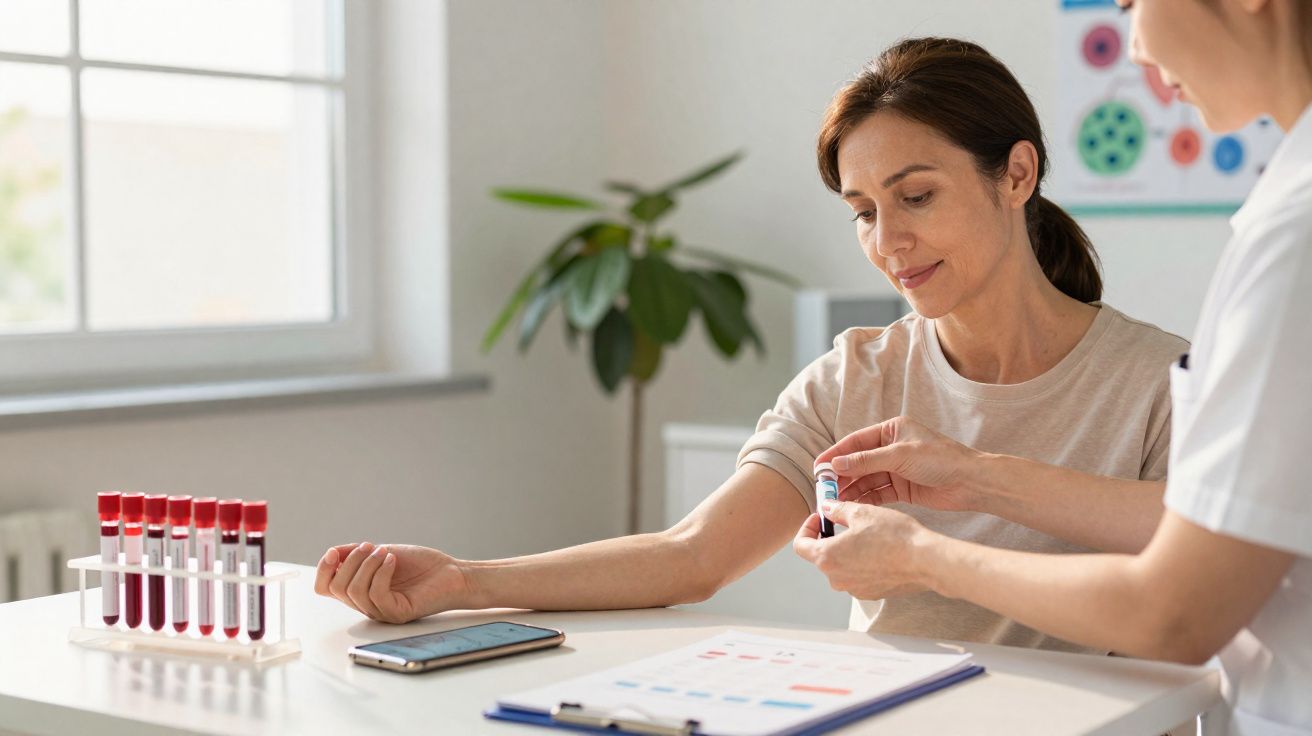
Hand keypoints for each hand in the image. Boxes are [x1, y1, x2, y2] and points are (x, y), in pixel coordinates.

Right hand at [314, 542, 475, 623]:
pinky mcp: (396, 613)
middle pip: (336, 588)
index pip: (325, 588)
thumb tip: (332, 553)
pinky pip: (376, 594)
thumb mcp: (382, 553)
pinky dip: (381, 572)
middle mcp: (366, 603)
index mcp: (360, 589)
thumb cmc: (421, 565)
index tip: (335, 552)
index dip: (323, 570)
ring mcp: (381, 611)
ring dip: (367, 564)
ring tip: (386, 552)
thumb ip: (356, 554)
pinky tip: (393, 560)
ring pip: (355, 590)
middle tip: (370, 546)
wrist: (452, 573)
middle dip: (350, 561)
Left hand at [792, 501, 934, 599]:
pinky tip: (879, 550)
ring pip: (841, 567)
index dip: (807, 528)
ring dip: (846, 551)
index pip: (800, 546)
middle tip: (844, 522)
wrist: (925, 560)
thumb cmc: (894, 536)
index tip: (820, 518)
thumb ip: (838, 510)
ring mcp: (854, 589)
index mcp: (827, 557)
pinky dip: (861, 563)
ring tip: (865, 535)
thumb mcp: (862, 512)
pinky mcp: (871, 594)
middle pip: (821, 556)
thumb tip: (827, 508)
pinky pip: (858, 576)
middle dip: (829, 538)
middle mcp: (837, 578)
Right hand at [815, 416, 981, 511]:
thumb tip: (837, 464)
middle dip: (842, 475)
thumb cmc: (941, 459)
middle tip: (824, 489)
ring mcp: (896, 469)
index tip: (818, 467)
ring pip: (866, 479)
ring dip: (851, 489)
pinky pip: (877, 493)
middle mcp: (891, 448)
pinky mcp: (902, 488)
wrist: (971, 482)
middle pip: (858, 462)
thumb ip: (866, 460)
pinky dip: (865, 499)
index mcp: (891, 430)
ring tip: (834, 501)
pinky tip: (852, 506)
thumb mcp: (900, 455)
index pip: (855, 442)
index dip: (835, 454)